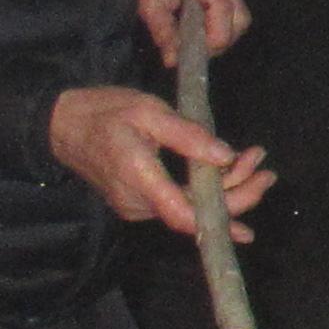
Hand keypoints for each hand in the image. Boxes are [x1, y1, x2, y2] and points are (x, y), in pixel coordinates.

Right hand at [46, 87, 273, 242]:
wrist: (61, 125)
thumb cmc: (103, 111)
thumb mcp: (148, 111)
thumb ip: (188, 135)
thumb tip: (226, 156)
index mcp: (139, 177)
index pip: (184, 214)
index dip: (222, 217)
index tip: (253, 204)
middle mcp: (137, 202)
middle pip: (195, 213)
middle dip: (237, 193)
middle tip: (266, 170)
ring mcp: (136, 206)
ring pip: (190, 207)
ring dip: (225, 188)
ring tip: (253, 161)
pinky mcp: (137, 202)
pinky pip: (178, 202)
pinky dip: (205, 190)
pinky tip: (229, 176)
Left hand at [135, 0, 250, 67]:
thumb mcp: (147, 1)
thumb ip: (162, 30)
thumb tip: (173, 60)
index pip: (221, 7)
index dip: (216, 36)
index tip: (199, 53)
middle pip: (240, 15)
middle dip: (224, 39)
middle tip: (200, 48)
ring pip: (242, 14)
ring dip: (226, 31)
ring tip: (202, 36)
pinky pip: (238, 7)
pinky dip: (225, 21)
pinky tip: (206, 22)